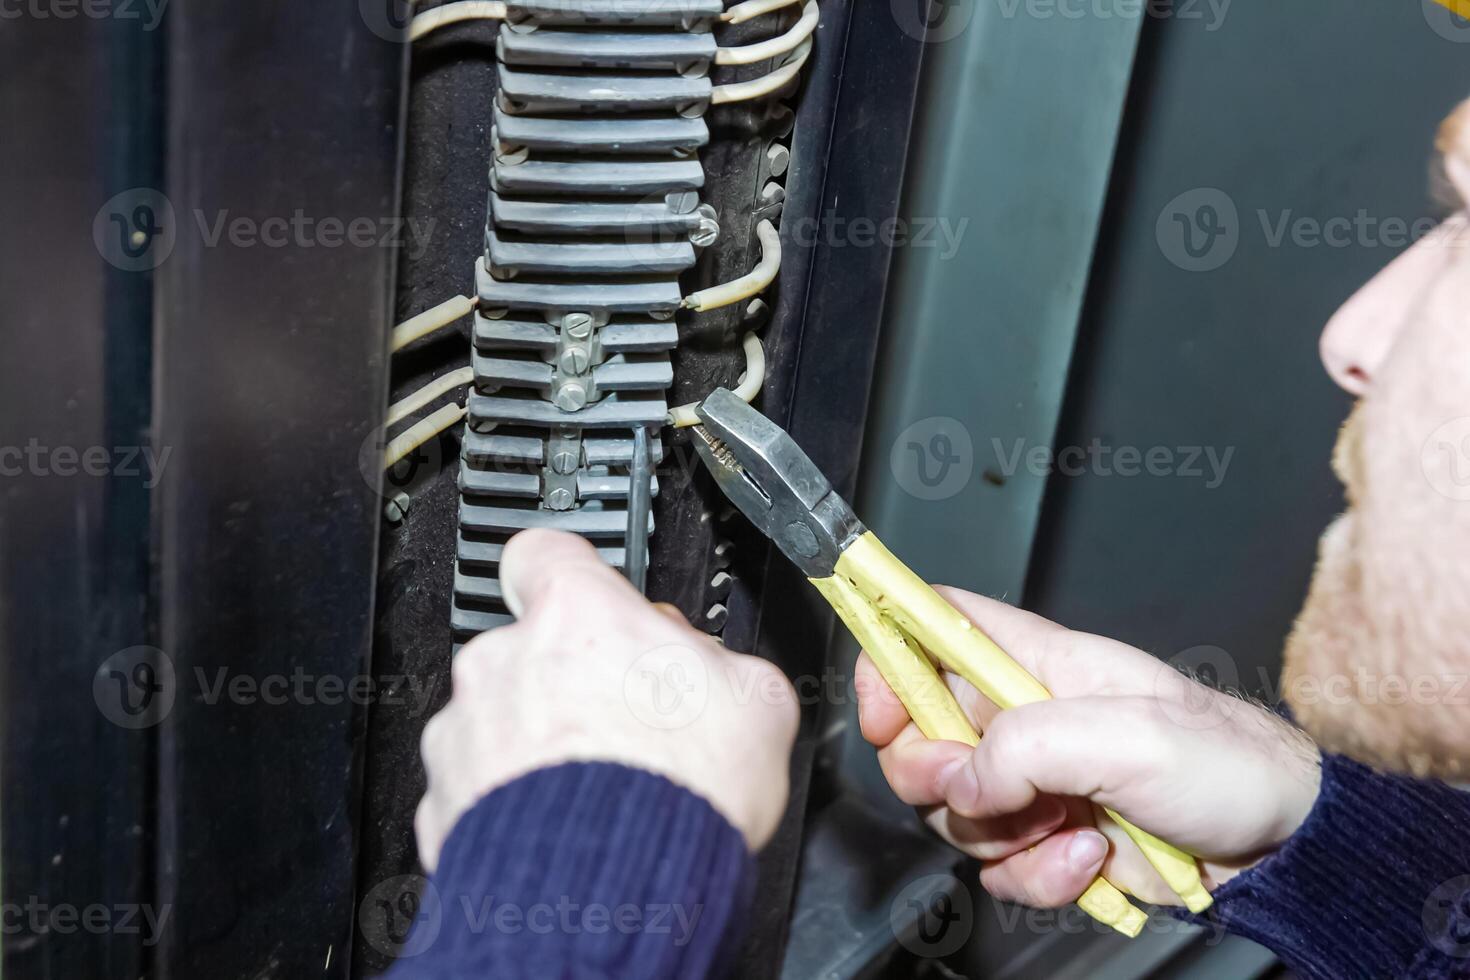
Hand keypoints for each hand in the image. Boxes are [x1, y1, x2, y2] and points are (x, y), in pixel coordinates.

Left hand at [414, 529, 798, 870]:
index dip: (572, 577)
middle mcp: (505, 661)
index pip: (546, 553)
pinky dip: (510, 802)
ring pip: (500, 717)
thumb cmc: (678, 795)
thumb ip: (725, 663)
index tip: (591, 600)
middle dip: (569, 679)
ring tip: (596, 789)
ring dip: (538, 743)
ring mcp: (466, 731)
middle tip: (624, 724)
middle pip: (531, 647)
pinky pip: (476, 785)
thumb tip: (718, 669)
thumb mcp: (757, 703)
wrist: (613, 893)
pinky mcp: (443, 799)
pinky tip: (562, 825)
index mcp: (577, 617)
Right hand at [855, 587, 1321, 907]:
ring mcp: (1034, 781)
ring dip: (1000, 835)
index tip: (879, 712)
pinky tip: (1089, 862)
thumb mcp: (1131, 737)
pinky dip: (1033, 876)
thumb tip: (964, 785)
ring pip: (952, 808)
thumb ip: (1029, 748)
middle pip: (918, 731)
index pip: (933, 627)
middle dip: (935, 773)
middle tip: (980, 790)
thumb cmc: (1228, 765)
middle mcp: (1024, 717)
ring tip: (1071, 829)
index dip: (890, 657)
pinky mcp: (1048, 840)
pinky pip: (995, 864)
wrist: (1284, 847)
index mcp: (1038, 662)